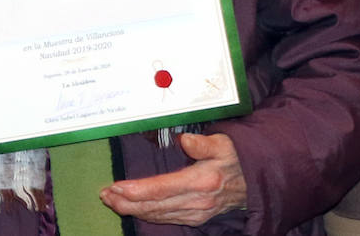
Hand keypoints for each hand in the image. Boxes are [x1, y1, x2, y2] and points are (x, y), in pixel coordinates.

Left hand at [100, 131, 246, 225]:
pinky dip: (147, 214)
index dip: (137, 190)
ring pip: (158, 215)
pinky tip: (135, 209)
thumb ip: (203, 143)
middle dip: (126, 202)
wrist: (255, 182)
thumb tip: (184, 140)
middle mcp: (197, 202)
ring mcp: (196, 213)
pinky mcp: (196, 218)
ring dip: (133, 209)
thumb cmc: (237, 157)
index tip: (116, 186)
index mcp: (201, 182)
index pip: (161, 188)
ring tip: (112, 200)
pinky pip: (166, 218)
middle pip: (154, 206)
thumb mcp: (224, 143)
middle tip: (104, 194)